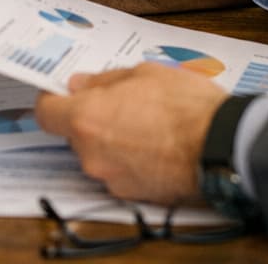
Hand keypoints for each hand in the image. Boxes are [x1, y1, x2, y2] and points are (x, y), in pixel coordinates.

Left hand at [34, 64, 225, 203]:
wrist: (221, 145)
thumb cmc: (186, 105)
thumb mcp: (145, 73)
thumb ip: (105, 80)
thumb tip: (81, 84)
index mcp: (87, 118)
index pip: (46, 113)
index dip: (54, 100)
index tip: (65, 93)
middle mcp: (92, 154)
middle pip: (76, 134)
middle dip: (94, 118)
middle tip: (125, 102)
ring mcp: (111, 178)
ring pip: (100, 154)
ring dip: (115, 140)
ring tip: (150, 124)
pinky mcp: (133, 195)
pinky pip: (121, 172)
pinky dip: (132, 160)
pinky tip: (158, 146)